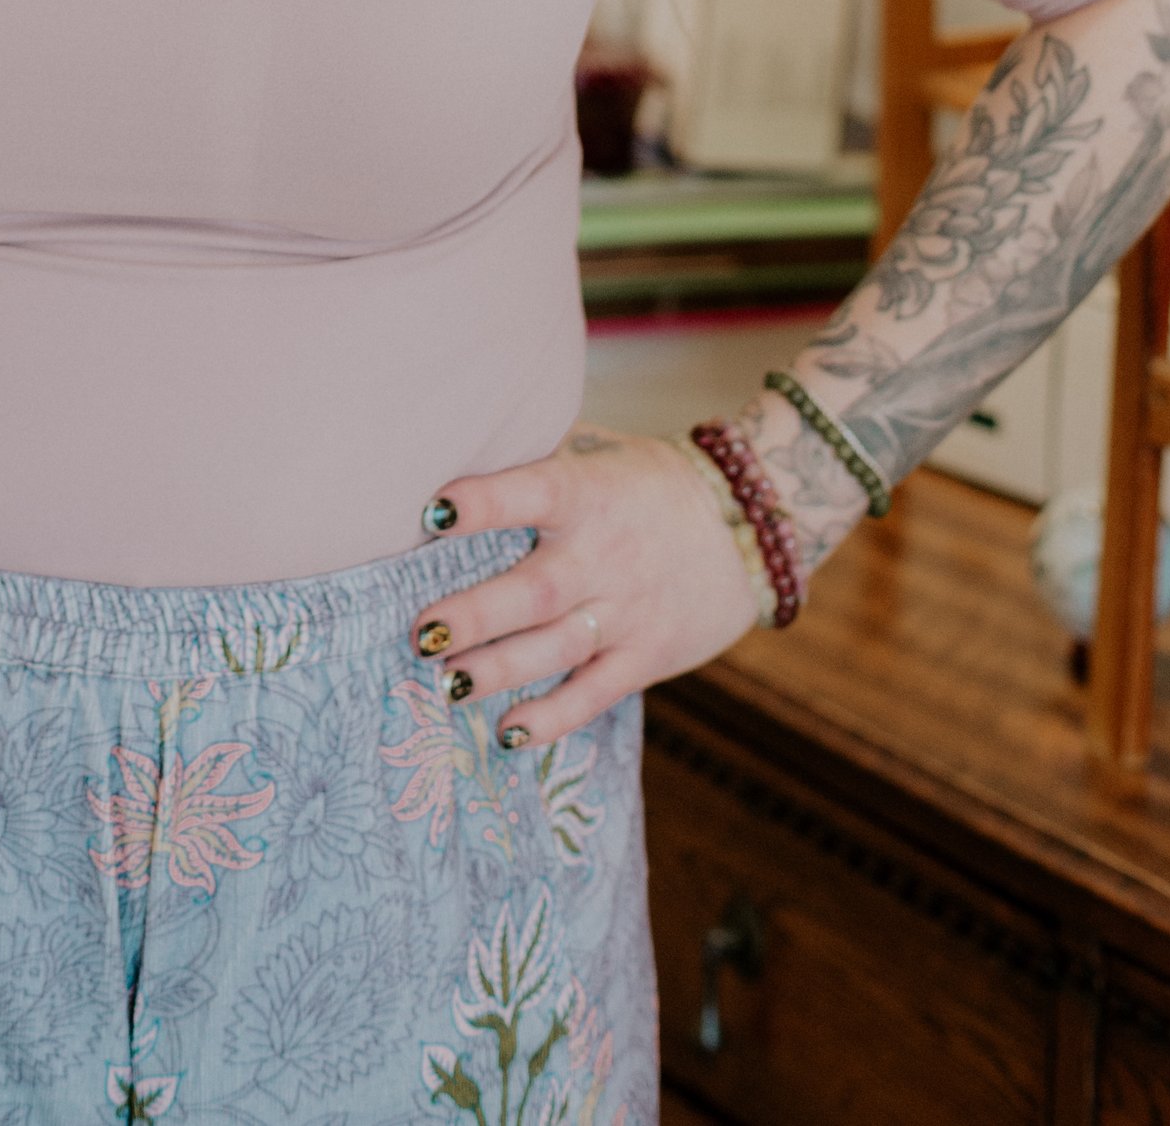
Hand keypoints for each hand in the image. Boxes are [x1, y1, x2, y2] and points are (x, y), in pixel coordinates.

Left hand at [408, 427, 759, 747]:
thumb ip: (541, 452)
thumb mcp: (601, 452)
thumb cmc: (649, 483)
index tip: (433, 510)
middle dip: (475, 615)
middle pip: (535, 590)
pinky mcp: (646, 657)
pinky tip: (507, 732)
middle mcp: (605, 554)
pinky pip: (594, 694)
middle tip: (421, 631)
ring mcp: (628, 611)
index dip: (485, 502)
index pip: (532, 493)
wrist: (748, 528)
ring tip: (447, 682)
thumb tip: (461, 438)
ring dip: (499, 669)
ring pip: (556, 647)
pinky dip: (552, 717)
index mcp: (589, 493)